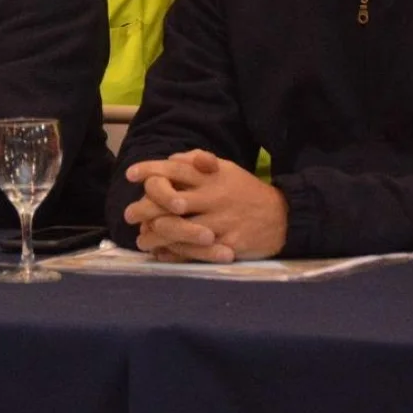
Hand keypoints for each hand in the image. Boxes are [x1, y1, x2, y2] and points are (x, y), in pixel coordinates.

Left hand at [125, 149, 287, 261]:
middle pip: (170, 201)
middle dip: (144, 208)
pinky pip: (194, 251)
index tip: (130, 175)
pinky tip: (161, 253)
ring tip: (142, 239)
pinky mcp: (226, 244)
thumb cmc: (246, 191)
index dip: (150, 170)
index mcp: (211, 176)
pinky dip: (174, 254)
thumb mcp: (226, 170)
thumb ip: (198, 161)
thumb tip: (171, 159)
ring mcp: (220, 222)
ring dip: (154, 235)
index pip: (176, 169)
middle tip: (129, 215)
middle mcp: (213, 197)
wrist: (283, 217)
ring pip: (178, 229)